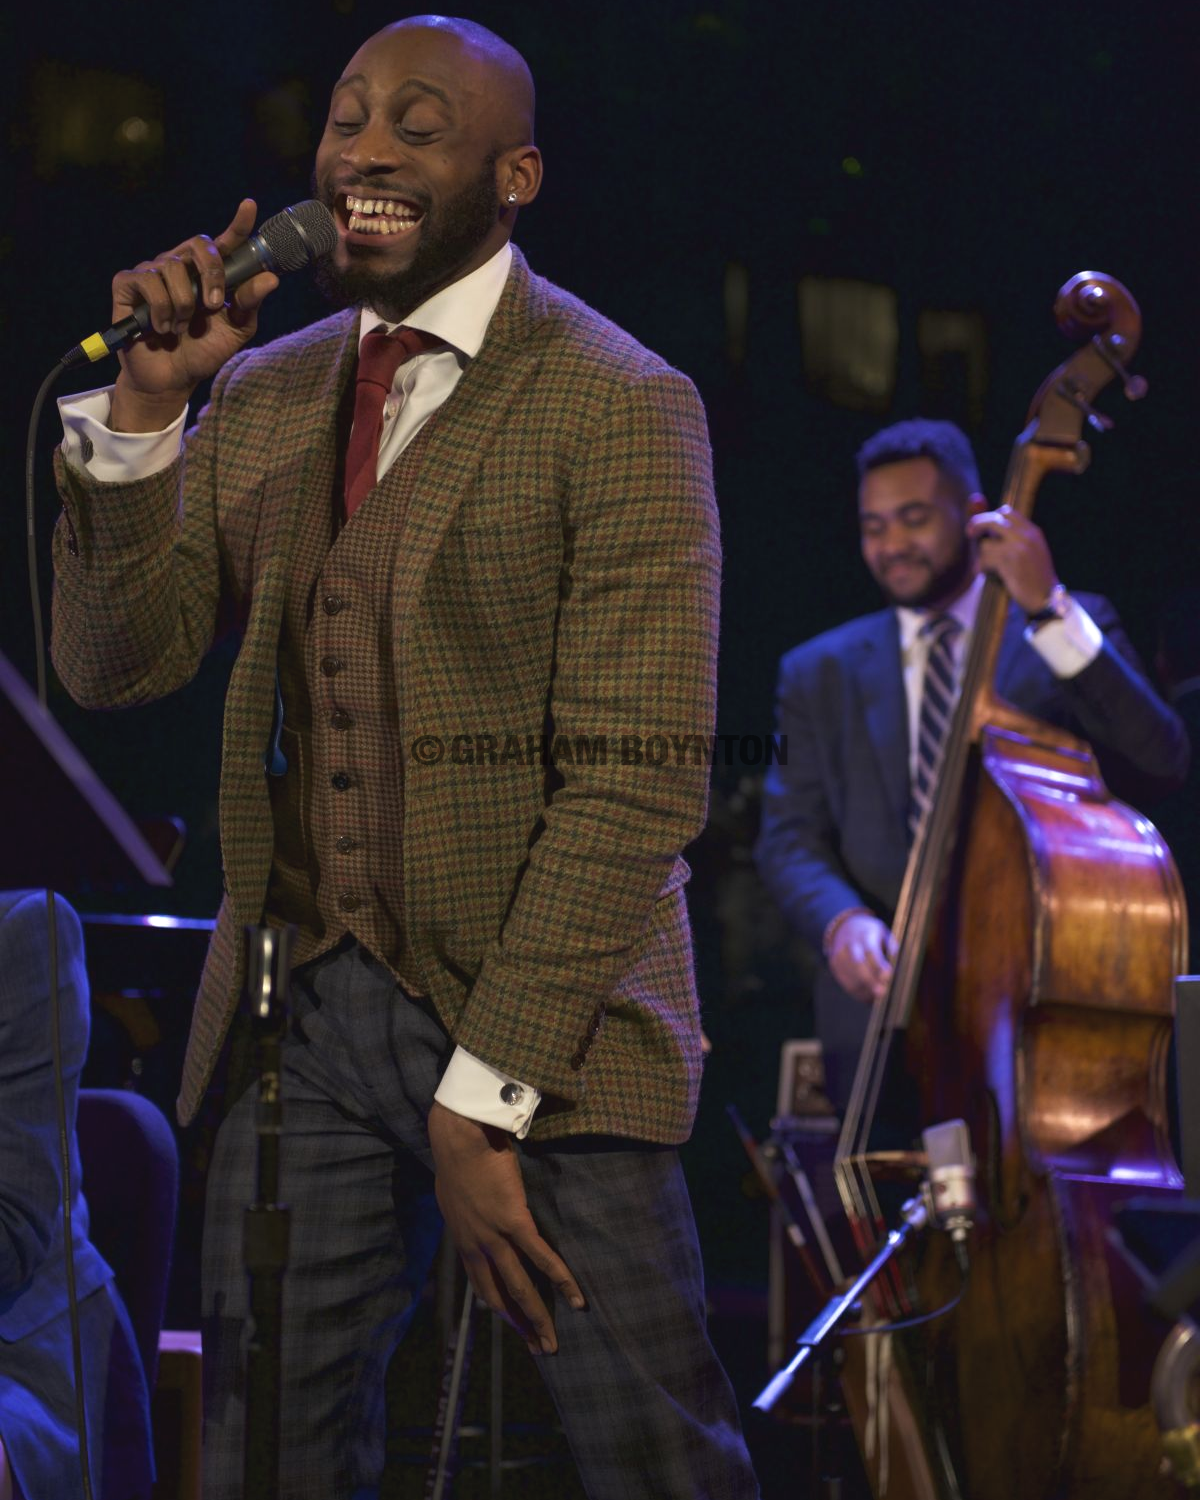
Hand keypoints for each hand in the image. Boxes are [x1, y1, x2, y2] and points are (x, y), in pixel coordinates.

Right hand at [109, 198, 278, 431]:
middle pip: (198, 243)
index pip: (224, 243)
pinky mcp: (127, 284)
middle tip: (214, 305)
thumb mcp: (235, 331)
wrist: (171, 380)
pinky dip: (160, 309)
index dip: (237, 224)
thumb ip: (250, 304)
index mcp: (208, 274)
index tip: (249, 206)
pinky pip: (148, 281)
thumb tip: (271, 279)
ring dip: (183, 304)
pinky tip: (161, 328)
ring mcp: (152, 272)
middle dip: (211, 272)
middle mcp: (180, 266)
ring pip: (172, 267)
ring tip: (180, 327)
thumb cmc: (202, 352)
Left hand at [427, 1101, 584, 1354]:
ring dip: (538, 1318)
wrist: (459, 1138)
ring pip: (520, 1287)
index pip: (482, 1286)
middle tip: (537, 1348)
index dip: (500, 1308)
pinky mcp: (515, 1221)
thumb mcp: (454, 1195)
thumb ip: (466, 1214)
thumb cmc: (458, 1158)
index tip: (514, 1324)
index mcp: (463, 1241)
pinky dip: (560, 1279)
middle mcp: (477, 1246)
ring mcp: (495, 1236)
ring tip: (553, 1342)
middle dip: (519, 1325)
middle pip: (500, 1297)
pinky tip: (576, 1297)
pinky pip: (541, 1257)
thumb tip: (472, 1216)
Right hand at [827, 912, 896, 1002]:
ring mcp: (839, 956)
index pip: (871, 952)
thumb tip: (897, 960)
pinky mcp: (834, 966)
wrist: (844, 926)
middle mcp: (849, 945)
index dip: (879, 965)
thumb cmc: (868, 932)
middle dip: (870, 981)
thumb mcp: (882, 932)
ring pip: (850, 977)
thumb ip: (891, 945)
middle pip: (858, 966)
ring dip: (865, 990)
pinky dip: (858, 993)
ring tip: (878, 996)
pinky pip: (845, 983)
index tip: (889, 975)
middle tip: (882, 992)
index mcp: (864, 936)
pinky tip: (868, 996)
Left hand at [965, 506, 1057, 614]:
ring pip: (985, 543)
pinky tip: (983, 572)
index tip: (984, 526)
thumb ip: (1017, 538)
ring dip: (982, 556)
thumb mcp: (1033, 551)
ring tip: (987, 566)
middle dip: (977, 524)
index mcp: (1033, 531)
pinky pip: (984, 558)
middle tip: (969, 533)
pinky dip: (980, 566)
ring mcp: (1018, 547)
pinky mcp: (1009, 561)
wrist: (1046, 597)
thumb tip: (991, 528)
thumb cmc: (1036, 577)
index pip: (1007, 512)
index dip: (992, 516)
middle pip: (993, 519)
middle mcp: (1026, 536)